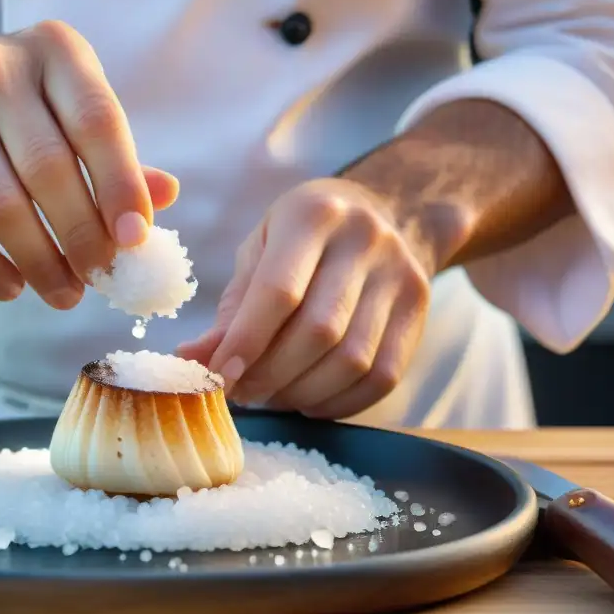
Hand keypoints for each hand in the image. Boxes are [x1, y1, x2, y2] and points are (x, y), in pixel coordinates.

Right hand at [0, 20, 178, 307]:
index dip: (121, 185)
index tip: (135, 240)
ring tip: (66, 294)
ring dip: (39, 262)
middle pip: (48, 169)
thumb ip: (117, 155)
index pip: (97, 121)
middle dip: (82, 236)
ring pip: (0, 203)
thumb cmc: (23, 108)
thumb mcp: (72, 109)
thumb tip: (167, 195)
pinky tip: (13, 289)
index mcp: (56, 51)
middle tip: (103, 279)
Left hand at [178, 178, 435, 419]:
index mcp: (314, 213)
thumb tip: (192, 362)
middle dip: (271, 374)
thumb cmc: (304, 237)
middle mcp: (364, 239)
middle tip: (242, 392)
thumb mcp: (261, 251)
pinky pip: (383, 376)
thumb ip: (233, 308)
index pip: (279, 291)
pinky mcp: (420, 310)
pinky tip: (310, 399)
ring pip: (352, 359)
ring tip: (272, 395)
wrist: (387, 212)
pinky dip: (340, 401)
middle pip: (318, 331)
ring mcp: (400, 275)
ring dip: (303, 392)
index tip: (219, 376)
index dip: (246, 342)